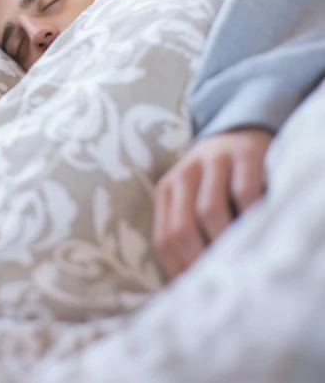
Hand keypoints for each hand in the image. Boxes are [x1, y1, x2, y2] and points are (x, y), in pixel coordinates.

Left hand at [153, 128, 272, 278]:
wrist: (239, 132)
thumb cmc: (214, 181)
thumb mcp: (191, 199)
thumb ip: (187, 231)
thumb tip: (188, 283)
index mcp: (166, 190)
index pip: (164, 239)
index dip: (179, 268)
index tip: (196, 291)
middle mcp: (184, 174)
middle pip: (182, 227)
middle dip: (200, 260)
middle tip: (220, 282)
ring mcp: (214, 162)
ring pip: (210, 211)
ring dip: (224, 242)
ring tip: (238, 263)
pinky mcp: (245, 155)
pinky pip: (245, 192)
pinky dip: (251, 217)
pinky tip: (258, 233)